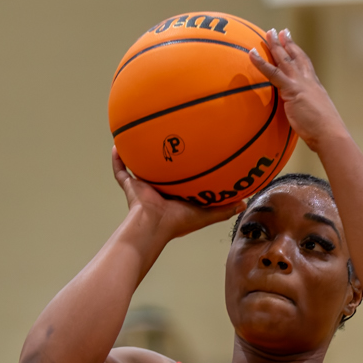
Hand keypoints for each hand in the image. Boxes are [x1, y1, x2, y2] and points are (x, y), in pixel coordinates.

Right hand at [111, 148, 236, 241]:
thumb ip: (224, 208)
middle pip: (160, 170)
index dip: (184, 169)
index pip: (180, 180)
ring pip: (139, 168)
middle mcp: (158, 190)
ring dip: (138, 154)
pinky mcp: (130, 186)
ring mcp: (142, 187)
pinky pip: (120, 170)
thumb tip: (245, 202)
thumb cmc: (178, 223)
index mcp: (174, 196)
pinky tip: (117, 144)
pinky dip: (117, 159)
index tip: (191, 153)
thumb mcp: (206, 214)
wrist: (153, 226)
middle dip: (162, 158)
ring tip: (138, 136)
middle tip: (166, 139)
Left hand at [248, 28, 347, 152]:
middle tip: (280, 31)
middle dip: (287, 43)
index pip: (305, 64)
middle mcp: (308, 81)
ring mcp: (300, 84)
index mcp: (314, 86)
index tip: (292, 42)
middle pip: (295, 57)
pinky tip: (251, 54)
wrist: (329, 133)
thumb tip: (304, 118)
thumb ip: (308, 112)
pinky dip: (261, 62)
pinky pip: (273, 73)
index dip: (298, 52)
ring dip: (275, 45)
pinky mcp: (291, 90)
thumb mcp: (317, 117)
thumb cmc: (325, 132)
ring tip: (268, 33)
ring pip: (284, 59)